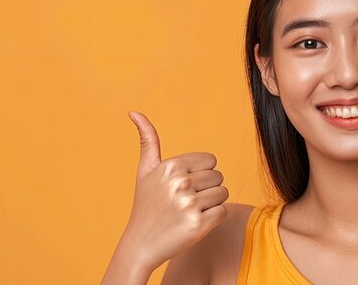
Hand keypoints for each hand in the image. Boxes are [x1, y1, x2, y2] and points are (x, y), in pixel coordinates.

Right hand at [120, 111, 228, 270]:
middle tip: (187, 202)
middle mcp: (180, 183)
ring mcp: (189, 204)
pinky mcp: (198, 225)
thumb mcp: (145, 171)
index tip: (186, 185)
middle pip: (219, 177)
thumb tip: (134, 112)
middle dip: (207, 189)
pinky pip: (223, 212)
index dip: (202, 173)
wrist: (140, 245)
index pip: (210, 160)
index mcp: (170, 166)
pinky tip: (195, 223)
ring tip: (190, 212)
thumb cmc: (146, 206)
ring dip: (212, 204)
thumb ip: (147, 141)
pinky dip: (214, 219)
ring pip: (223, 194)